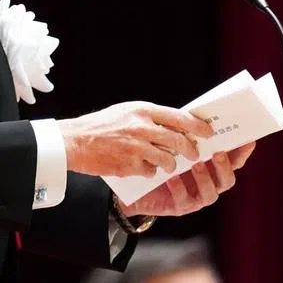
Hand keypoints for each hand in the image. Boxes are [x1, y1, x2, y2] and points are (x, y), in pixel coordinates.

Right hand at [57, 101, 213, 177]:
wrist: (74, 141)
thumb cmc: (100, 125)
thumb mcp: (126, 112)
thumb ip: (149, 117)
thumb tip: (176, 126)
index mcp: (142, 111)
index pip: (179, 117)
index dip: (197, 126)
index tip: (207, 132)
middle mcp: (141, 127)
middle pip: (179, 141)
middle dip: (190, 150)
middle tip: (193, 154)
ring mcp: (136, 147)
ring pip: (167, 160)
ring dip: (170, 165)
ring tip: (166, 164)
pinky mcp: (130, 165)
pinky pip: (151, 172)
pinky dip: (149, 172)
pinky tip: (141, 167)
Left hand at [118, 142, 255, 217]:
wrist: (137, 185)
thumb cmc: (158, 159)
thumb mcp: (174, 145)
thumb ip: (189, 135)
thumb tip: (201, 117)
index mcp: (211, 168)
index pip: (233, 161)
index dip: (242, 153)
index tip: (248, 140)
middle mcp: (208, 184)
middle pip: (227, 180)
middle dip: (225, 167)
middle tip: (218, 153)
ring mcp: (195, 198)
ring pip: (210, 194)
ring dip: (205, 179)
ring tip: (196, 165)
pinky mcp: (179, 207)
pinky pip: (183, 200)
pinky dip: (179, 188)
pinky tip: (172, 177)